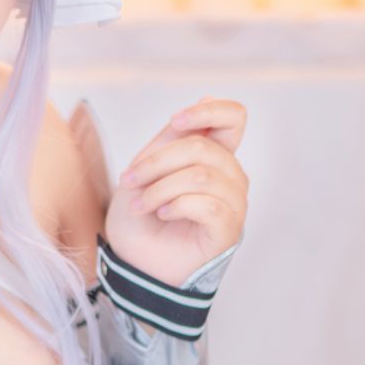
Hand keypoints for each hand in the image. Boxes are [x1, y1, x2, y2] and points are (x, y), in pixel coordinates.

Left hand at [103, 96, 248, 288]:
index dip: (209, 110)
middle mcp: (230, 177)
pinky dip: (177, 205)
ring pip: (202, 176)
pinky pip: (210, 205)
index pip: (234, 117)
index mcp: (213, 156)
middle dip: (157, 162)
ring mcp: (233, 204)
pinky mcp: (228, 231)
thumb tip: (204, 98)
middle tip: (130, 182)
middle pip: (203, 147)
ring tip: (142, 205)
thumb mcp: (146, 169)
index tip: (176, 121)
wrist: (135, 266)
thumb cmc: (141, 220)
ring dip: (161, 188)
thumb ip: (172, 138)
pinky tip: (162, 214)